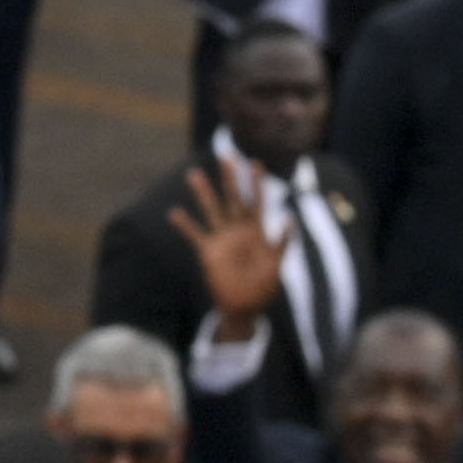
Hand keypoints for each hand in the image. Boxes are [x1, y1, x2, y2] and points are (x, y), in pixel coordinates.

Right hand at [172, 154, 286, 335]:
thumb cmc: (263, 287)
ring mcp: (223, 239)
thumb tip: (289, 219)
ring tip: (194, 174)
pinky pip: (195, 235)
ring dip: (204, 194)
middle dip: (231, 178)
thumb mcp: (276, 265)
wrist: (244, 307)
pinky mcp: (209, 252)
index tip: (256, 163)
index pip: (258, 202)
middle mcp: (238, 230)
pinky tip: (174, 213)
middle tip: (227, 156)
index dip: (258, 184)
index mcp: (257, 231)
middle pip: (235, 198)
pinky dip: (185, 225)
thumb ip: (283, 243)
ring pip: (213, 210)